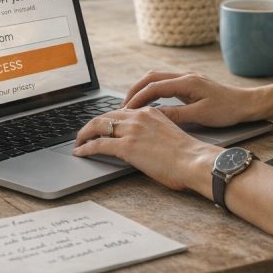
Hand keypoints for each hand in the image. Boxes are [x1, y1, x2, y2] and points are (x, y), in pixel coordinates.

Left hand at [73, 107, 218, 191]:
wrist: (194, 161)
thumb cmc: (187, 155)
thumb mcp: (168, 133)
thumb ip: (152, 132)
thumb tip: (141, 142)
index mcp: (150, 112)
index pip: (120, 112)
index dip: (107, 120)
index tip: (100, 126)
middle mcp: (138, 116)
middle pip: (105, 116)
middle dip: (91, 125)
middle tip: (84, 134)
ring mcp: (131, 130)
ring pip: (97, 126)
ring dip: (84, 134)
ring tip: (78, 142)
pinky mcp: (126, 146)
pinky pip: (98, 144)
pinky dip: (85, 147)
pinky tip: (80, 152)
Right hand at [122, 71, 260, 127]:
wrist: (247, 103)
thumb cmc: (227, 110)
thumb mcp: (201, 116)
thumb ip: (176, 114)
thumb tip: (153, 116)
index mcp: (187, 82)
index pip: (154, 87)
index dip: (137, 98)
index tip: (125, 111)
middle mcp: (185, 76)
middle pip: (151, 78)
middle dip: (134, 90)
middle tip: (122, 107)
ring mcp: (188, 78)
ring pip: (157, 78)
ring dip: (142, 89)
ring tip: (131, 105)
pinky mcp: (190, 84)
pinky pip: (165, 83)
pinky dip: (153, 91)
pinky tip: (149, 103)